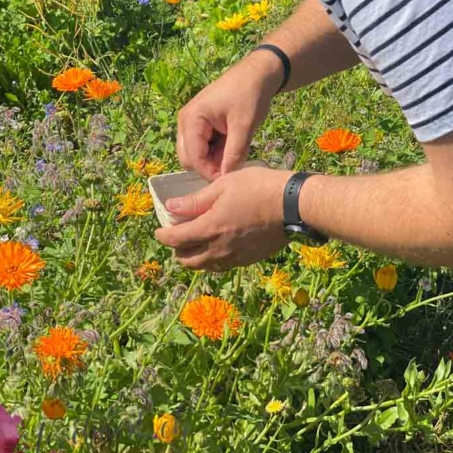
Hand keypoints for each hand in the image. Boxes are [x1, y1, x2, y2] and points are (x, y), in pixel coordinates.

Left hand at [155, 166, 291, 270]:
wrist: (293, 206)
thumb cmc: (259, 188)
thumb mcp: (223, 186)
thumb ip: (195, 200)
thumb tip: (170, 207)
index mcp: (210, 228)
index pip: (176, 239)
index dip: (163, 235)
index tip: (158, 230)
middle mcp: (219, 249)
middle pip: (187, 260)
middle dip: (176, 249)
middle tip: (176, 236)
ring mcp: (235, 257)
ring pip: (204, 267)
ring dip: (194, 258)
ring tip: (194, 244)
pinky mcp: (248, 260)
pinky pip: (222, 266)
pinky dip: (212, 260)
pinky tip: (216, 247)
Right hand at [176, 51, 282, 181]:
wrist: (258, 73)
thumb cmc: (250, 94)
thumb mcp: (244, 125)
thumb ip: (234, 153)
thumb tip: (228, 178)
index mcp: (191, 119)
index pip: (193, 158)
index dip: (210, 173)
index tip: (230, 180)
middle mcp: (186, 122)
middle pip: (189, 158)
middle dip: (209, 166)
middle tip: (233, 165)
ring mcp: (193, 123)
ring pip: (196, 154)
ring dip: (214, 159)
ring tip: (236, 153)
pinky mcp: (202, 124)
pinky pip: (204, 146)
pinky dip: (216, 151)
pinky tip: (233, 146)